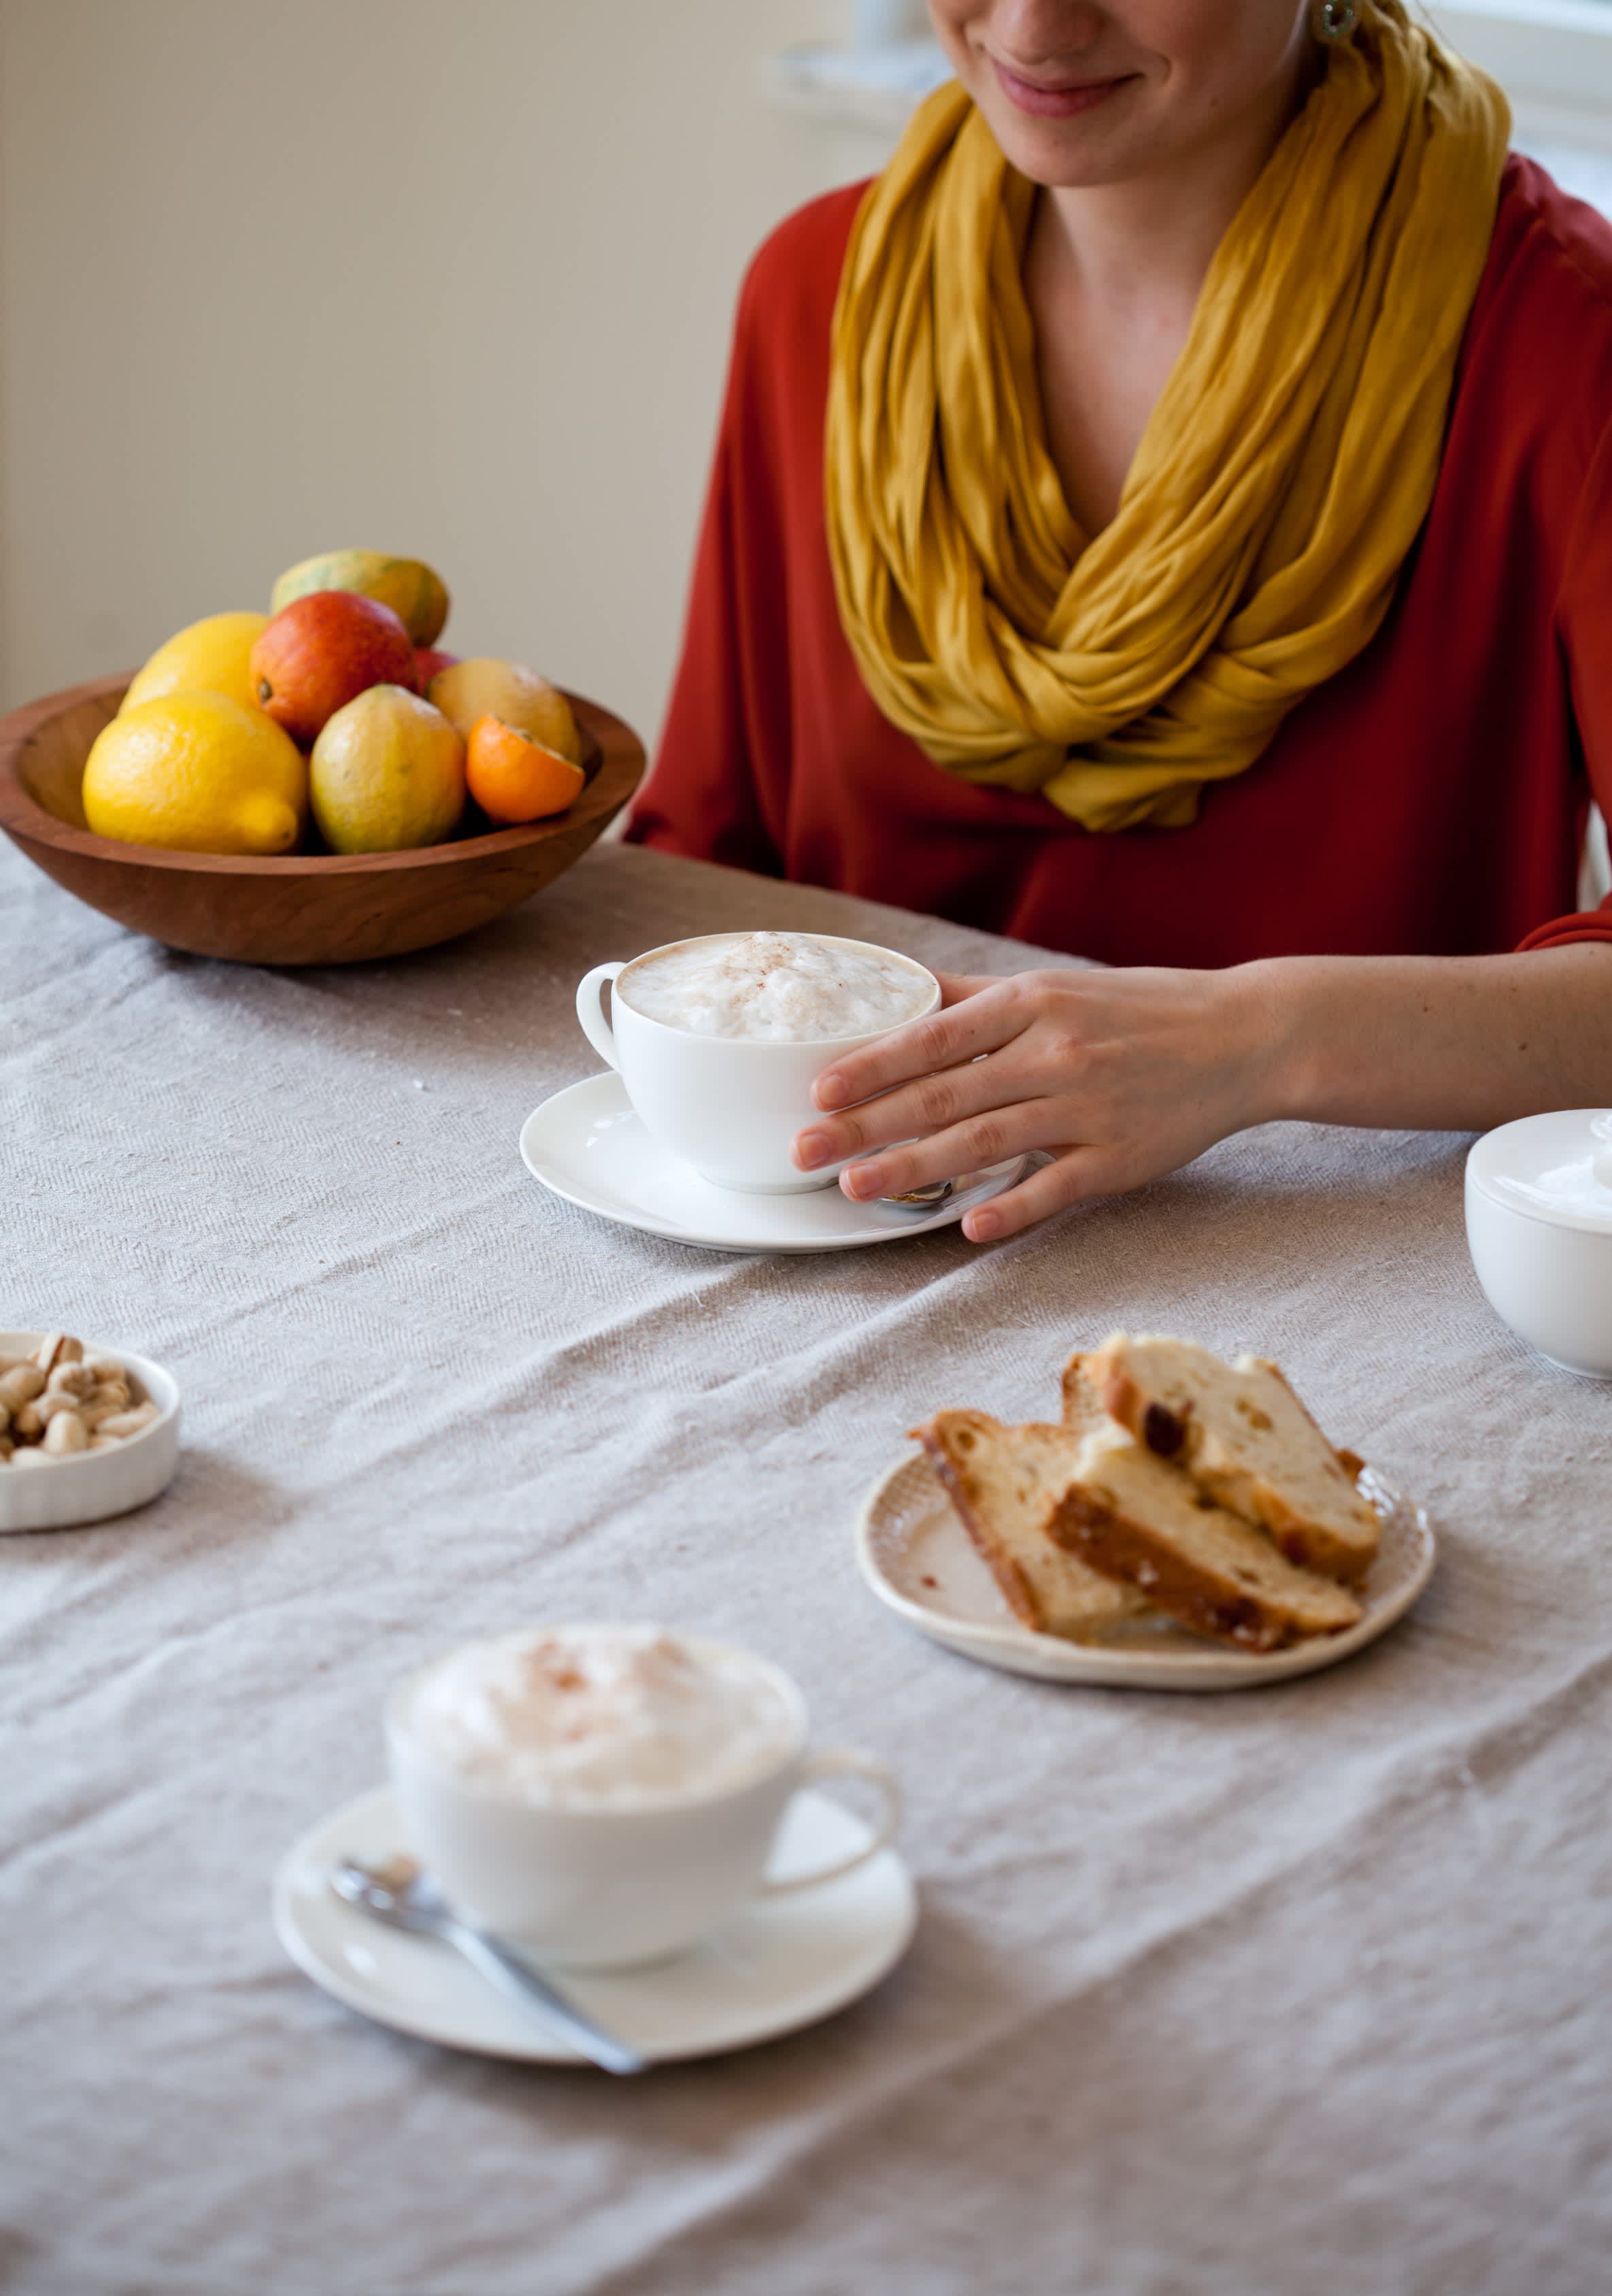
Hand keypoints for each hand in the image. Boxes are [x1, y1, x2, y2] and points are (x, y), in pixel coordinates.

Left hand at [791, 965, 1278, 1241]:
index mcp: (1032, 1003)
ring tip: (857, 1188)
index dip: (873, 1064)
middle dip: (867, 1124)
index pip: (935, 1036)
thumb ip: (973, 998)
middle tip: (805, 1151)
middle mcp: (1055, 1052)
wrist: (1244, 1036)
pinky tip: (967, 1228)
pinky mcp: (1121, 1159)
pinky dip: (1013, 1208)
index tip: (818, 1088)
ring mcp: (1089, 1108)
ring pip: (987, 1141)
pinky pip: (1057, 1187)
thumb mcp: (1055, 986)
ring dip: (916, 1168)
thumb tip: (898, 988)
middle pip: (945, 1094)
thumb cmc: (1138, 1009)